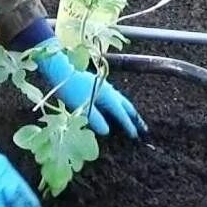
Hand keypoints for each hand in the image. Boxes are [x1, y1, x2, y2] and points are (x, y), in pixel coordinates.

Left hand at [34, 37, 148, 138]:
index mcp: (108, 97)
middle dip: (135, 118)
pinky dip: (120, 105)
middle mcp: (110, 92)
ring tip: (134, 118)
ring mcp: (105, 87)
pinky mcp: (99, 85)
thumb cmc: (71, 90)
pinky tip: (116, 106)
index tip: (135, 135)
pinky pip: (115, 97)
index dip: (128, 125)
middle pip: (126, 106)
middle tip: (144, 128)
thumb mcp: (83, 107)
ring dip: (128, 110)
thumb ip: (96, 120)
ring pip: (122, 100)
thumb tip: (107, 131)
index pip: (121, 114)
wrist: (63, 70)